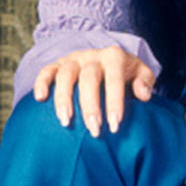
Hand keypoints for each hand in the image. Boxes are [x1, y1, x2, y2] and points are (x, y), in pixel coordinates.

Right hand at [33, 45, 154, 136]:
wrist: (108, 59)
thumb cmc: (126, 73)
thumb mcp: (142, 73)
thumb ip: (146, 81)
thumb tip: (142, 94)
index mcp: (114, 57)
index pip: (114, 79)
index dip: (114, 102)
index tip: (114, 125)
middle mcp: (92, 56)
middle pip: (89, 79)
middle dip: (90, 106)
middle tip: (94, 130)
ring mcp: (73, 59)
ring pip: (66, 75)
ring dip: (64, 99)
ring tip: (66, 122)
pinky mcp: (57, 64)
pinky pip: (47, 70)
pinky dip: (41, 82)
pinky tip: (40, 99)